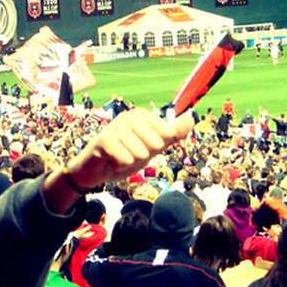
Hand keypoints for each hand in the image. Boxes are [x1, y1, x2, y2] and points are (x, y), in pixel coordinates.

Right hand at [66, 108, 193, 188]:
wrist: (96, 171)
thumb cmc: (125, 156)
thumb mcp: (152, 147)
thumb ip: (173, 133)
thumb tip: (191, 117)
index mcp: (142, 115)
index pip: (167, 133)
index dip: (157, 148)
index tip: (143, 148)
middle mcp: (129, 116)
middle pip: (156, 144)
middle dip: (145, 156)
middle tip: (129, 155)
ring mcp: (115, 126)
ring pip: (141, 153)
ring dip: (132, 162)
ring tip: (120, 158)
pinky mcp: (104, 139)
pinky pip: (126, 159)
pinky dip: (121, 166)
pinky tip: (112, 161)